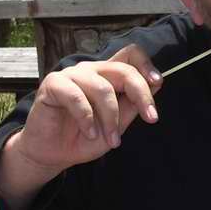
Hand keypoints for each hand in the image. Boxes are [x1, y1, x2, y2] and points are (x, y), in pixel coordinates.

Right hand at [7, 44, 162, 173]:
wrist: (52, 154)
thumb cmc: (85, 138)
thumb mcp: (116, 125)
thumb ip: (132, 105)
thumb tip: (157, 83)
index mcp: (107, 75)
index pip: (130, 54)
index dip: (146, 64)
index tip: (158, 83)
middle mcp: (91, 70)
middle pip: (123, 69)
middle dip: (141, 94)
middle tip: (151, 118)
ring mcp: (71, 75)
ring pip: (103, 88)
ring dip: (111, 118)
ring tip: (112, 141)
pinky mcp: (53, 84)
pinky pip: (76, 96)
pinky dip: (86, 118)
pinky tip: (90, 133)